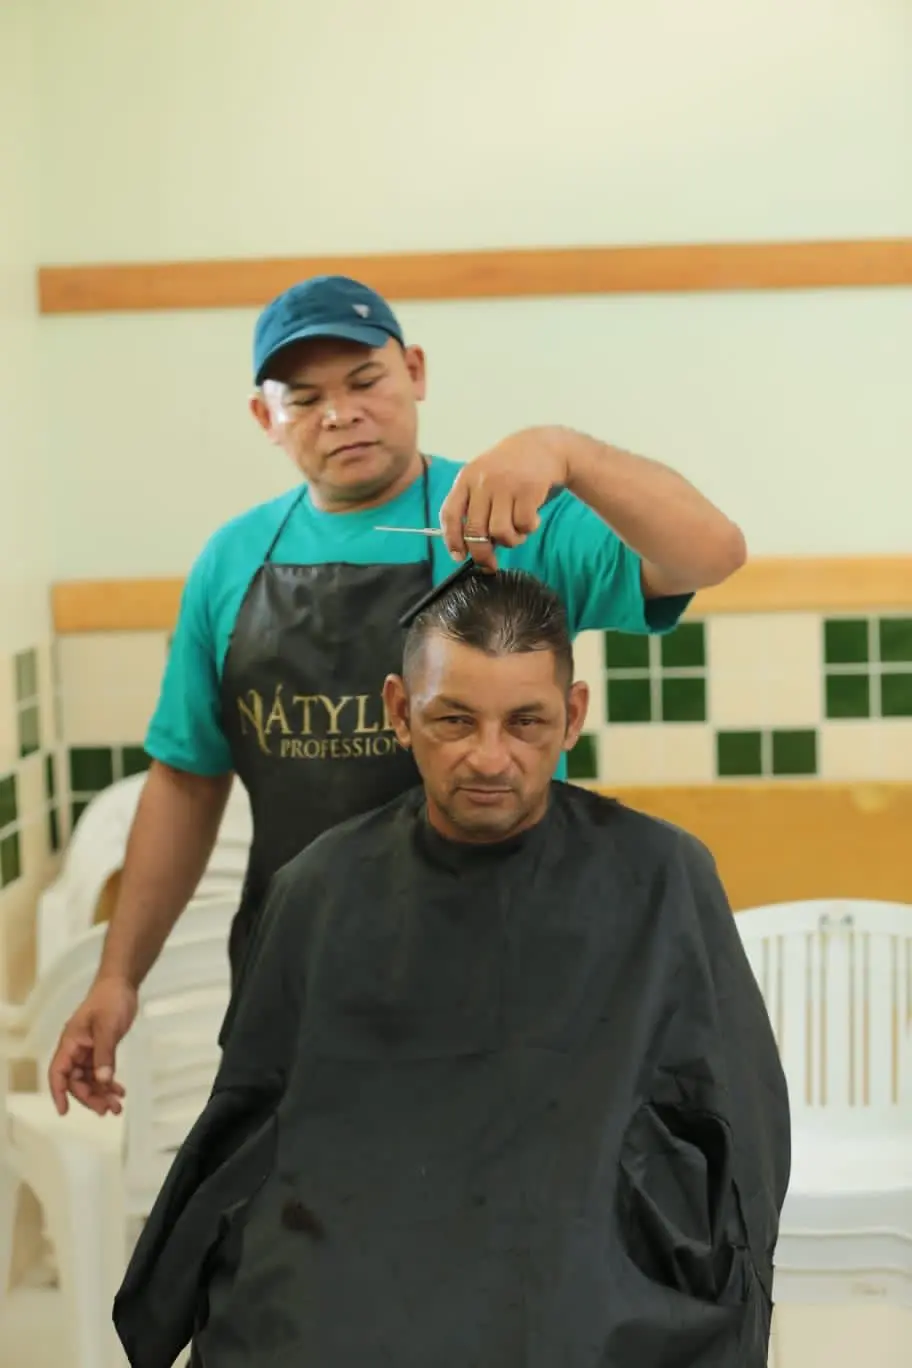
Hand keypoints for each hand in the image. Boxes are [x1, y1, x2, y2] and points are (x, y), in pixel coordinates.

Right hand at [47, 976, 137, 1116]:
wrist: (122, 985)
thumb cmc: (110, 1000)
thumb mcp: (107, 1027)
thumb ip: (105, 1054)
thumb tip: (103, 1080)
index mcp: (70, 1043)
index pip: (58, 1072)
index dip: (59, 1092)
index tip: (64, 1110)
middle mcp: (76, 1049)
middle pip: (76, 1081)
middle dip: (90, 1097)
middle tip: (107, 1110)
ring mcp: (89, 1050)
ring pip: (90, 1079)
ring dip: (102, 1094)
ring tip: (117, 1107)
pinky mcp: (101, 1049)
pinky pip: (101, 1072)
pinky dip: (109, 1083)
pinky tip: (120, 1091)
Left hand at [438, 427, 569, 569]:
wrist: (545, 445)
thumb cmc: (511, 468)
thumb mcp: (484, 476)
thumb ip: (474, 504)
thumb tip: (469, 545)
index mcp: (466, 478)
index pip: (450, 513)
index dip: (452, 539)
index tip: (458, 556)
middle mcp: (483, 481)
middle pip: (474, 531)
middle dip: (481, 554)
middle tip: (490, 563)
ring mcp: (505, 485)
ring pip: (500, 532)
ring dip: (510, 540)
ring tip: (517, 533)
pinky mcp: (527, 490)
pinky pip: (523, 525)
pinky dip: (528, 529)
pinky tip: (531, 519)